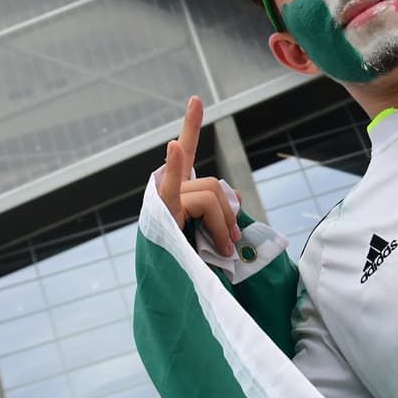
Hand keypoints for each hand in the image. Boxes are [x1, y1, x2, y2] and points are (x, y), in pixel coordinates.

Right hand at [158, 96, 241, 256]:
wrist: (173, 299)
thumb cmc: (191, 272)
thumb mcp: (212, 239)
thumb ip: (222, 217)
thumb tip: (236, 201)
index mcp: (177, 197)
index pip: (187, 155)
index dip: (191, 126)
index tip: (196, 99)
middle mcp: (166, 195)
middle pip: (212, 186)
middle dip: (228, 214)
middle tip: (231, 244)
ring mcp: (162, 205)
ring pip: (208, 194)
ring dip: (222, 224)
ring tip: (221, 252)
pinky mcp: (161, 216)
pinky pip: (171, 190)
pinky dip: (173, 166)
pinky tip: (173, 148)